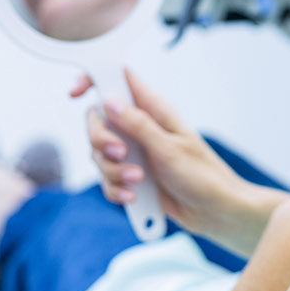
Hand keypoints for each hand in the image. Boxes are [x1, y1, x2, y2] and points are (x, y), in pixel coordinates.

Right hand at [75, 69, 286, 254]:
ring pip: (99, 154)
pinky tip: (133, 197)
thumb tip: (109, 101)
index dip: (94, 79)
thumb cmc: (201, 174)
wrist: (213, 211)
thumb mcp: (169, 148)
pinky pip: (107, 179)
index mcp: (154, 110)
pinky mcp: (131, 176)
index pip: (119, 80)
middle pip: (98, 121)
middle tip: (121, 153)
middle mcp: (141, 128)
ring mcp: (134, 152)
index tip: (76, 92)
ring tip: (139, 180)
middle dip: (101, 140)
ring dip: (113, 170)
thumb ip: (138, 124)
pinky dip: (116, 189)